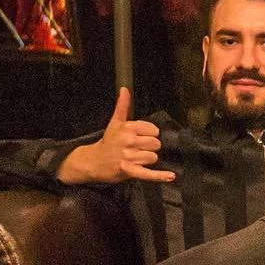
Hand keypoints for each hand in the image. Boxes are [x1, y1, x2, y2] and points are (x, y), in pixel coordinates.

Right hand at [58, 89, 173, 183]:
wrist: (93, 161)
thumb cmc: (108, 142)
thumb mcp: (115, 122)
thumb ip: (122, 106)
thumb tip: (125, 89)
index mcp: (127, 128)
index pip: (154, 131)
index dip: (150, 135)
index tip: (140, 138)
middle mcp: (128, 140)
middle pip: (156, 144)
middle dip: (149, 148)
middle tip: (137, 150)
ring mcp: (128, 156)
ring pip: (153, 158)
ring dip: (147, 160)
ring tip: (135, 159)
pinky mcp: (128, 170)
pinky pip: (148, 173)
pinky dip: (159, 176)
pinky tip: (171, 176)